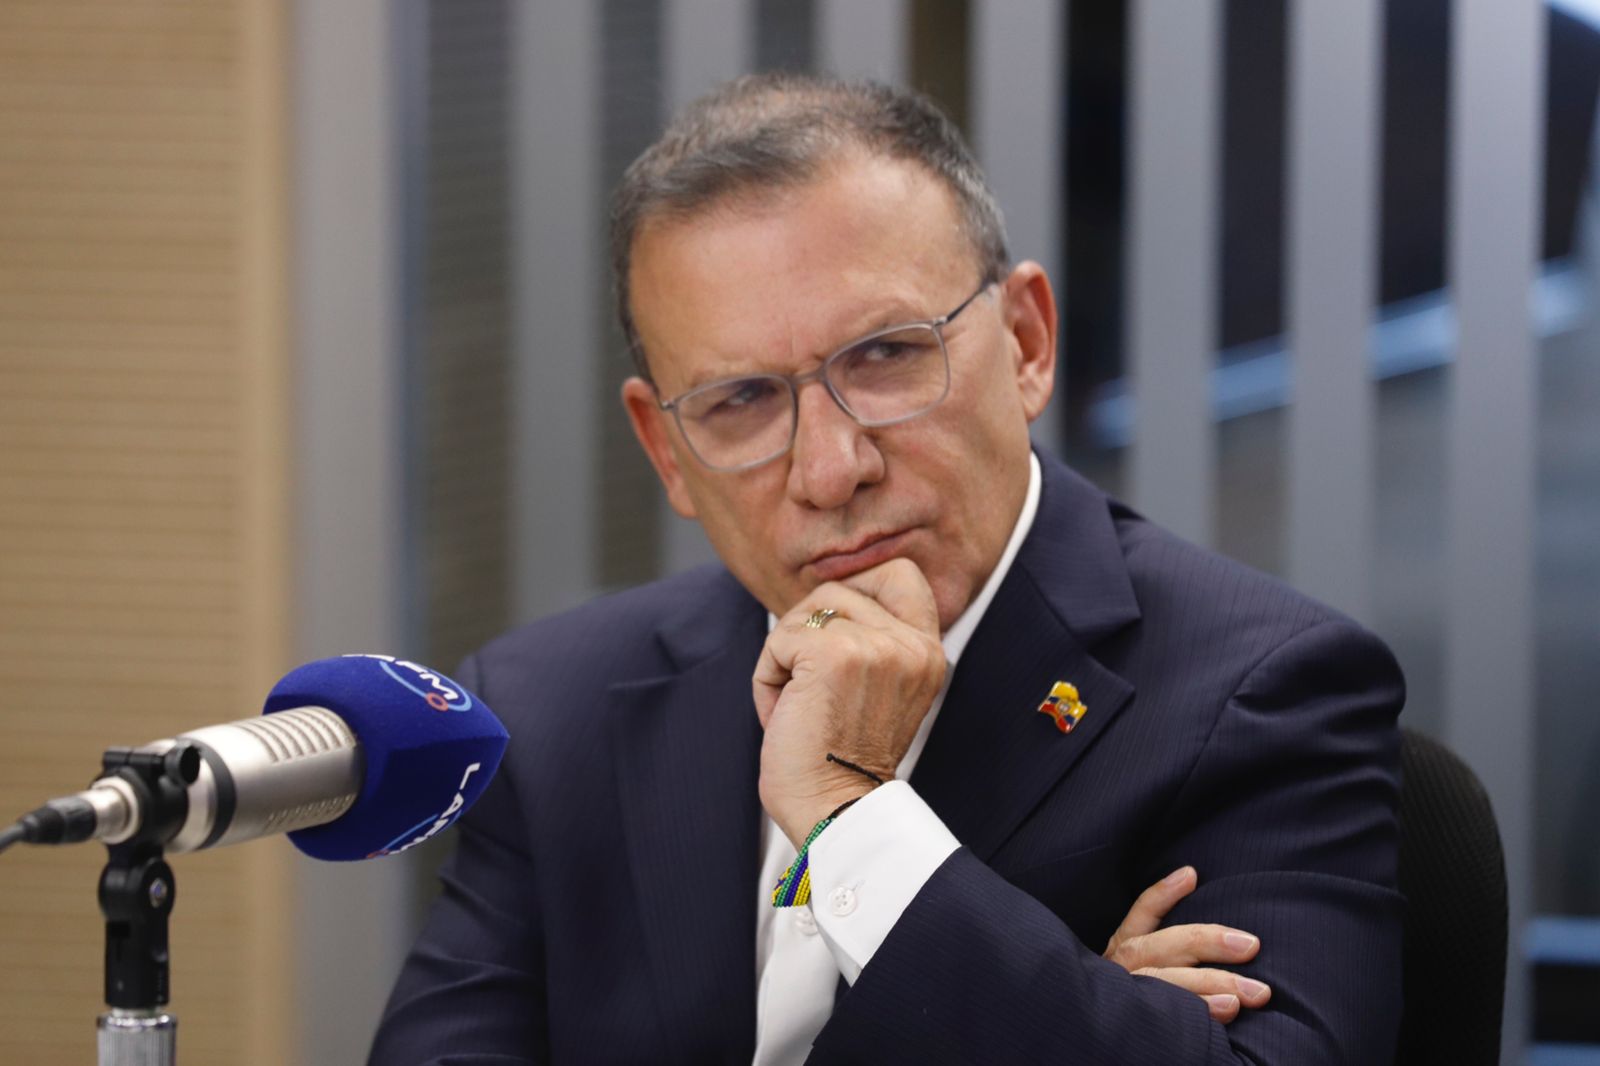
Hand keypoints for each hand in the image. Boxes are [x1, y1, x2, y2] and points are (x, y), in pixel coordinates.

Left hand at [753, 558, 945, 847]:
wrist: (833, 811)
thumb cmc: (839, 757)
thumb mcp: (876, 687)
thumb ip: (870, 638)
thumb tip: (826, 590)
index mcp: (928, 652)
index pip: (901, 573)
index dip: (858, 588)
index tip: (834, 636)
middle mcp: (911, 644)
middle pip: (839, 588)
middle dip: (808, 627)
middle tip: (807, 679)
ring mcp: (876, 646)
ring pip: (805, 610)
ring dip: (786, 655)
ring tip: (799, 703)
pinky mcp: (834, 653)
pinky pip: (778, 640)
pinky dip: (767, 677)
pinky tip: (785, 714)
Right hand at [1103, 866, 1271, 1022]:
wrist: (1112, 1040)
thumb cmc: (1144, 992)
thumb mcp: (1144, 956)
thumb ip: (1163, 927)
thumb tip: (1190, 875)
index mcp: (1123, 951)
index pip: (1141, 915)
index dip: (1163, 894)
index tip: (1191, 875)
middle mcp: (1122, 972)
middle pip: (1158, 951)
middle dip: (1205, 945)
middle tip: (1250, 946)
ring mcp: (1128, 1000)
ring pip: (1163, 989)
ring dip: (1203, 991)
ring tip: (1238, 998)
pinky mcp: (1139, 1028)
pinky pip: (1165, 1024)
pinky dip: (1196, 1018)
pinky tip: (1222, 1017)